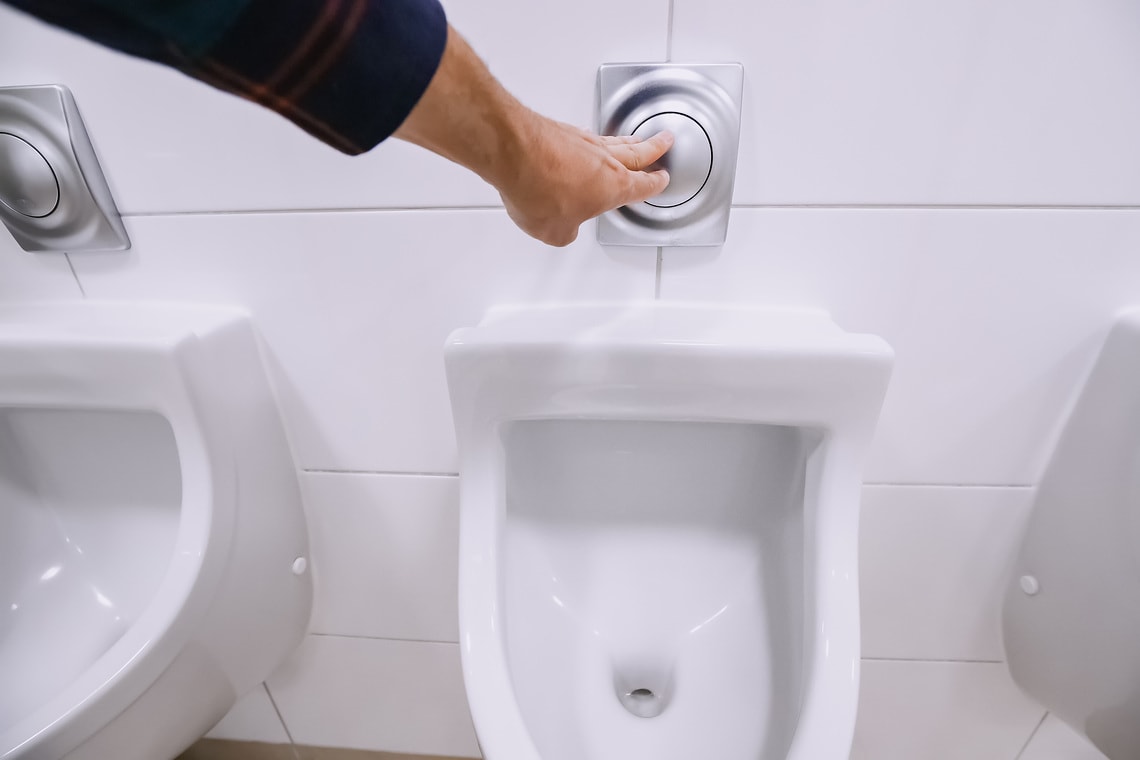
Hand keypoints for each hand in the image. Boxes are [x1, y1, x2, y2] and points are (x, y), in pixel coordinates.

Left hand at [395, 26, 671, 245]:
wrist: (511, 151)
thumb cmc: (539, 187)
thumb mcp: (554, 231)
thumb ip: (566, 232)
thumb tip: (565, 230)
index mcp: (614, 187)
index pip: (644, 185)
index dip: (655, 183)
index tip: (663, 178)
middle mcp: (604, 160)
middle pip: (637, 152)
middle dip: (653, 148)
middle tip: (664, 141)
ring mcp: (582, 142)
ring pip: (613, 141)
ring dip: (627, 141)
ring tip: (633, 140)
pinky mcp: (561, 131)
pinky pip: (584, 136)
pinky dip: (591, 141)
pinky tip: (587, 142)